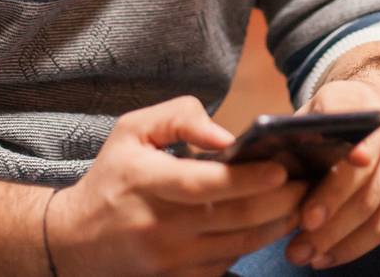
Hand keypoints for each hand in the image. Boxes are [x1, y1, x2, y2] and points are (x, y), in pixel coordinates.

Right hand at [45, 95, 306, 276]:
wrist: (72, 242)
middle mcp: (158, 226)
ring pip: (237, 246)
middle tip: (308, 184)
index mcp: (146, 183)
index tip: (282, 168)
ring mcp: (168, 260)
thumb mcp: (133, 130)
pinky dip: (252, 246)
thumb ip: (180, 117)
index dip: (248, 179)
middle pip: (232, 218)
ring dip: (276, 225)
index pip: (204, 185)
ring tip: (301, 203)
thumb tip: (226, 136)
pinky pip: (226, 265)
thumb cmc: (112, 176)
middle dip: (279, 202)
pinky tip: (271, 225)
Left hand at [284, 77, 379, 268]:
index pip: (345, 139)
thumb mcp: (314, 111)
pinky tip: (328, 257)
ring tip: (305, 257)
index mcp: (357, 101)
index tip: (308, 212)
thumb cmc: (338, 114)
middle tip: (297, 243)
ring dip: (338, 239)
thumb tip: (262, 170)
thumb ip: (293, 136)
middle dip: (328, 215)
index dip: (331, 175)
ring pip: (374, 207)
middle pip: (361, 179)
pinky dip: (356, 246)